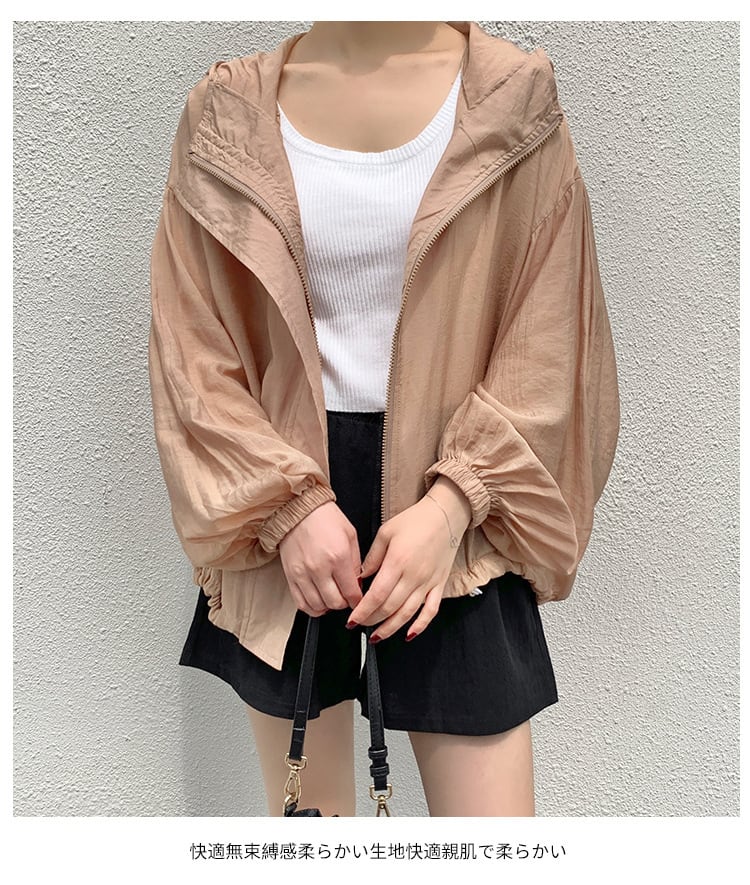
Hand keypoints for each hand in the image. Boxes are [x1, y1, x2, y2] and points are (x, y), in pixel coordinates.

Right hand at [278, 501, 362, 616]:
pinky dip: (312, 608)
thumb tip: (358, 583)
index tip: (359, 599)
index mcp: (338, 557)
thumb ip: (356, 562)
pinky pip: (301, 603)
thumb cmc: (324, 518)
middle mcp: (319, 568)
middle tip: (346, 596)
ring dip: (328, 606)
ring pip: (318, 606)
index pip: (351, 592)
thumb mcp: (350, 535)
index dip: (358, 600)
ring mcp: (302, 574)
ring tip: (332, 598)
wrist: (298, 509)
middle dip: (344, 603)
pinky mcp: (290, 576)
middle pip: (335, 603)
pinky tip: (318, 601)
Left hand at [349, 476, 471, 639]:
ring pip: (408, 614)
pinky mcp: (439, 585)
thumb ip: (372, 557)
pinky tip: (409, 635)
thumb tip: (360, 577)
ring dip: (390, 628)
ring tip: (376, 636)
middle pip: (390, 608)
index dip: (363, 611)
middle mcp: (414, 576)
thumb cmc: (415, 520)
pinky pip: (431, 611)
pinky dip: (420, 625)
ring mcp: (428, 583)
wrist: (445, 515)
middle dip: (372, 620)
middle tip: (359, 625)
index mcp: (398, 562)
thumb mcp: (386, 532)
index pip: (377, 595)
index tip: (351, 620)